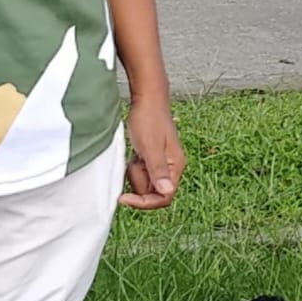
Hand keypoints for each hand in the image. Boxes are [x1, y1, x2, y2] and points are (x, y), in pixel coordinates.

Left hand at [121, 96, 185, 210]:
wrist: (147, 98)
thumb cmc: (149, 118)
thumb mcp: (150, 146)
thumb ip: (158, 170)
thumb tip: (167, 191)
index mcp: (176, 166)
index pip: (164, 197)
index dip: (144, 202)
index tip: (125, 198)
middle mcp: (171, 167)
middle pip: (152, 192)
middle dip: (138, 182)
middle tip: (132, 164)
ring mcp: (161, 163)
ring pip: (145, 183)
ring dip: (135, 174)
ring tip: (134, 155)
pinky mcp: (152, 159)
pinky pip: (140, 173)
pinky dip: (134, 167)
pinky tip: (134, 153)